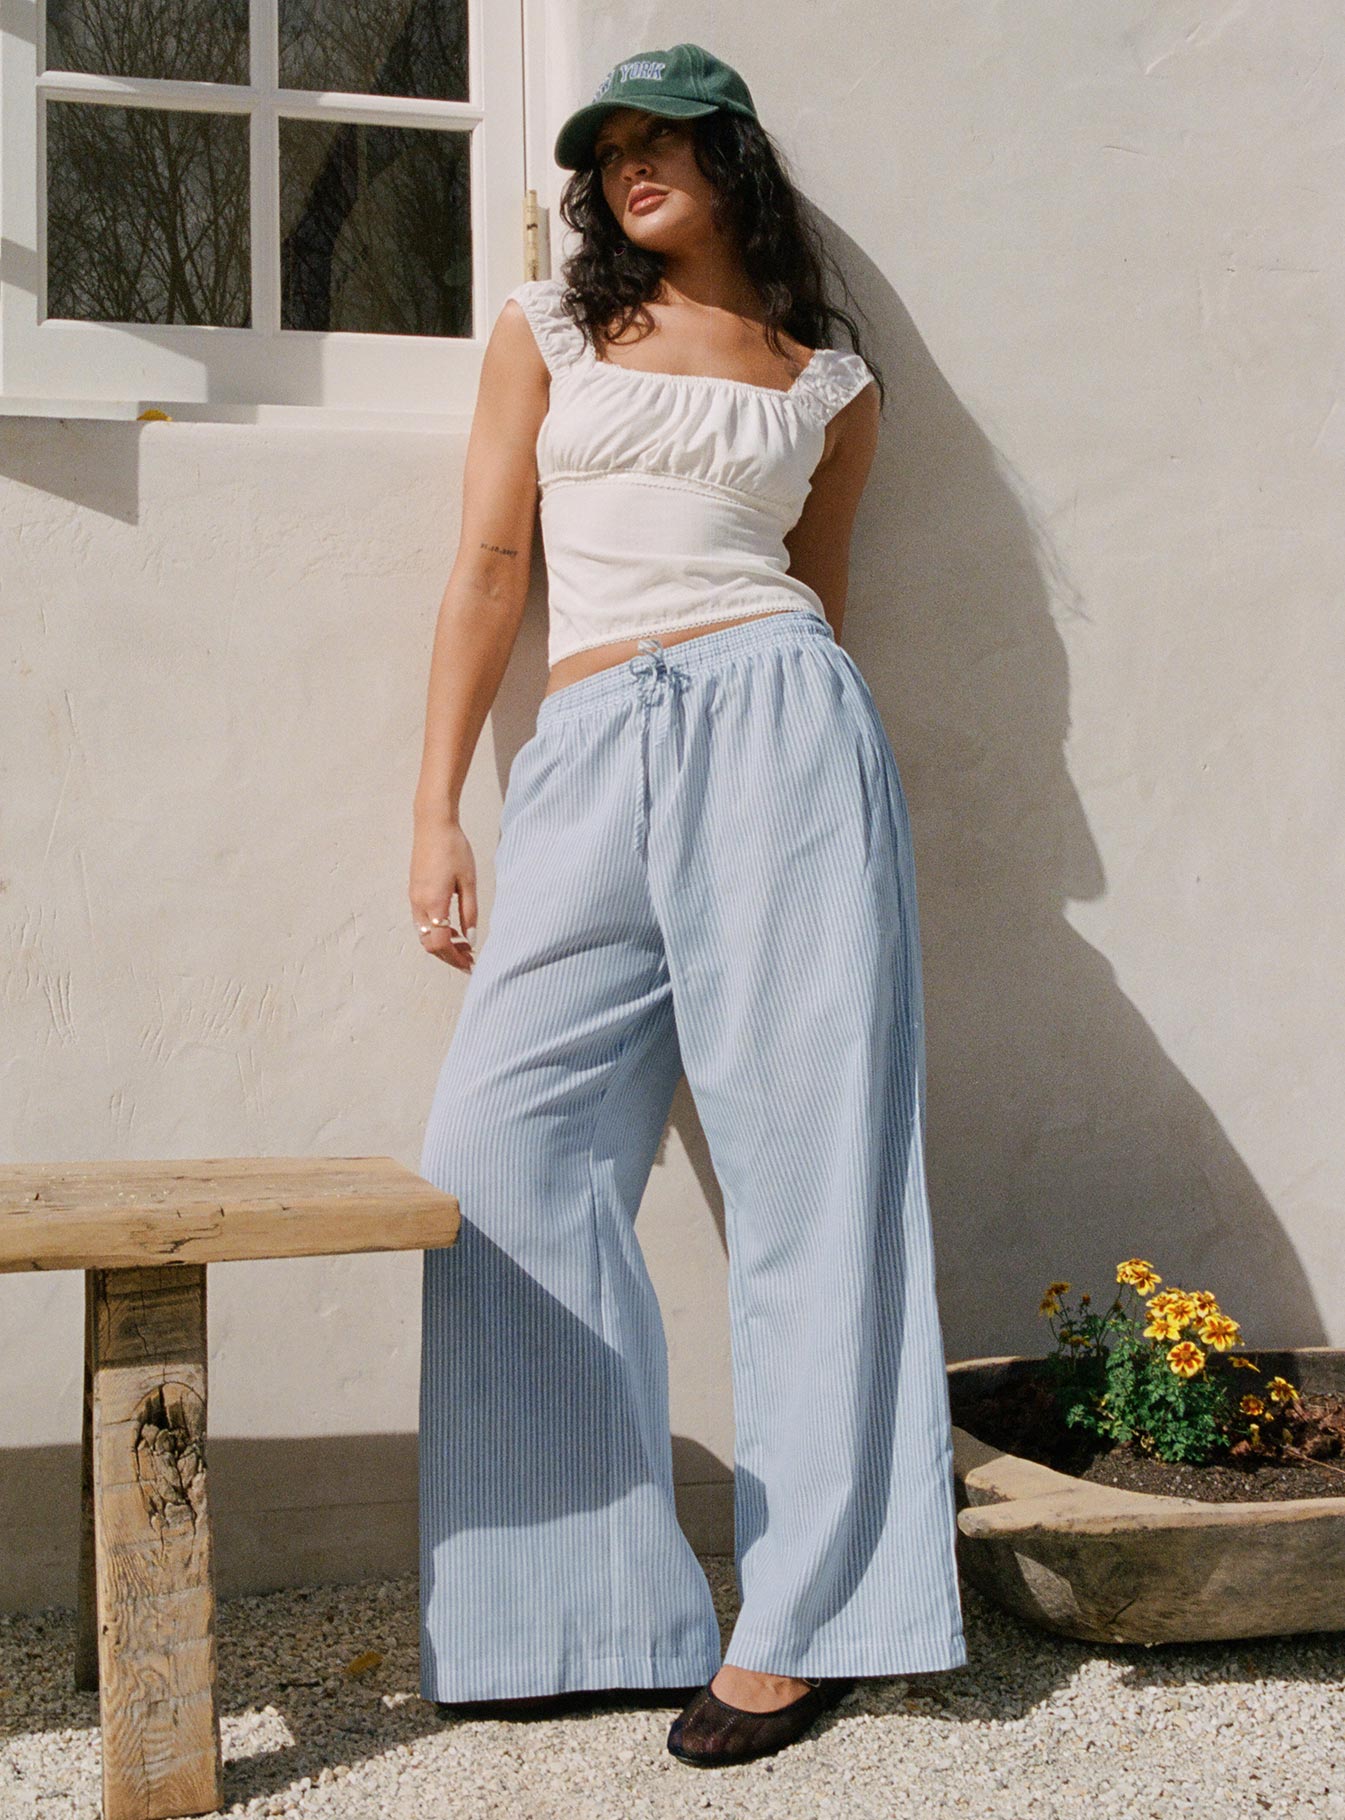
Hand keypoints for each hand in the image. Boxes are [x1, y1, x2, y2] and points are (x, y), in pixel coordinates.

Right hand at [410, 812, 477, 971]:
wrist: (433, 825)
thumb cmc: (454, 849)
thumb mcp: (468, 881)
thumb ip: (470, 912)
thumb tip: (471, 938)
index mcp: (434, 903)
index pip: (440, 944)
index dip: (455, 958)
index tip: (471, 964)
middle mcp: (419, 904)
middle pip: (429, 944)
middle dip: (449, 956)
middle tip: (470, 959)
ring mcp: (414, 898)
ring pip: (424, 935)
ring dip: (442, 945)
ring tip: (464, 945)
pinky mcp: (414, 892)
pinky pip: (422, 922)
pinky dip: (436, 932)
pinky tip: (453, 927)